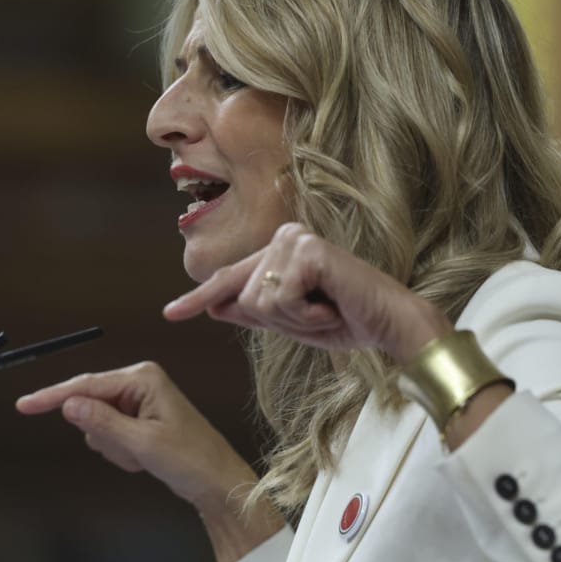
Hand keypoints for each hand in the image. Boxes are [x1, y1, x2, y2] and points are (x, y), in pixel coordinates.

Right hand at [17, 362, 285, 561]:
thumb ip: (102, 422)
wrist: (216, 482)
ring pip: (97, 426)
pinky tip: (144, 459)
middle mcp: (138, 382)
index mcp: (142, 377)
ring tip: (143, 457)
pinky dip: (121, 453)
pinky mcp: (138, 420)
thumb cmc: (189, 458)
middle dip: (105, 436)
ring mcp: (138, 401)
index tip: (24, 405)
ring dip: (114, 448)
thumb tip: (68, 404)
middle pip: (91, 406)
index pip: (86, 385)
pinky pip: (109, 436)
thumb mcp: (142, 443)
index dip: (53, 397)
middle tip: (132, 452)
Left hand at [163, 222, 451, 362]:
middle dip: (281, 320)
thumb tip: (213, 306)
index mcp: (279, 249)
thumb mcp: (292, 320)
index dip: (199, 298)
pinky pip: (281, 298)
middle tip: (321, 314)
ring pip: (260, 300)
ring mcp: (295, 239)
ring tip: (327, 308)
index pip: (232, 279)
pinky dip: (306, 314)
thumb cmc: (347, 319)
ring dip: (295, 318)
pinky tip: (331, 305)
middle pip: (245, 297)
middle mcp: (284, 236)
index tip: (170, 314)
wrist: (390, 324)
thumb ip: (256, 310)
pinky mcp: (308, 250)